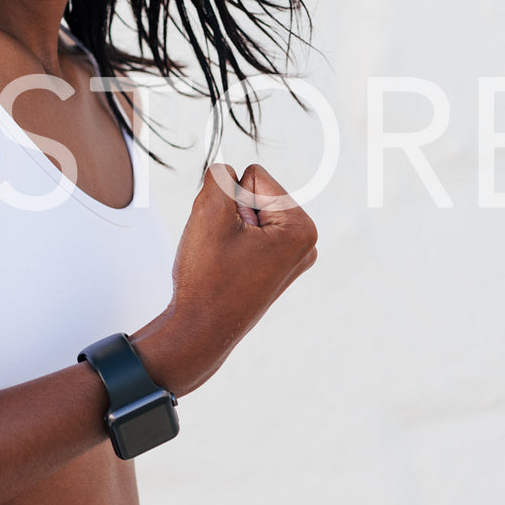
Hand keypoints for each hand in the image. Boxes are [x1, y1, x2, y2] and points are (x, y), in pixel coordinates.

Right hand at [138, 162, 317, 396]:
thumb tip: (226, 172)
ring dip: (226, 228)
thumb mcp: (209, 211)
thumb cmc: (207, 278)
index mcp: (301, 227)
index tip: (226, 236)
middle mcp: (304, 242)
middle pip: (253, 194)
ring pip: (246, 214)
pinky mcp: (273, 268)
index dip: (228, 200)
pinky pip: (246, 235)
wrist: (199, 331)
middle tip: (221, 250)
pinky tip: (225, 268)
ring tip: (222, 260)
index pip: (253, 175)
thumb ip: (220, 176)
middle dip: (229, 213)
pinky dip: (228, 244)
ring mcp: (290, 257)